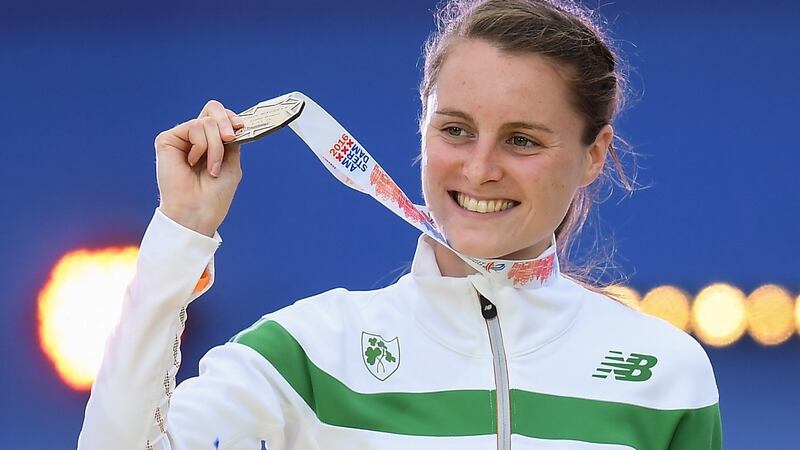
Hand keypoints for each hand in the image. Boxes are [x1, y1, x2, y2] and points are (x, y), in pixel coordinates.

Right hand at [154, 100, 244, 236]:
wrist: (198, 212)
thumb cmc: (214, 195)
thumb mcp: (231, 163)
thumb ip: (232, 141)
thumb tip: (234, 122)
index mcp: (211, 143)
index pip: (221, 116)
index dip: (232, 117)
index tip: (241, 127)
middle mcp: (195, 138)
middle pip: (212, 108)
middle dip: (226, 121)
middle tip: (230, 138)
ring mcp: (181, 138)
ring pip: (206, 122)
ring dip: (215, 147)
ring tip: (211, 168)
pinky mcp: (167, 140)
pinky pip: (193, 127)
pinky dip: (201, 146)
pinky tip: (193, 163)